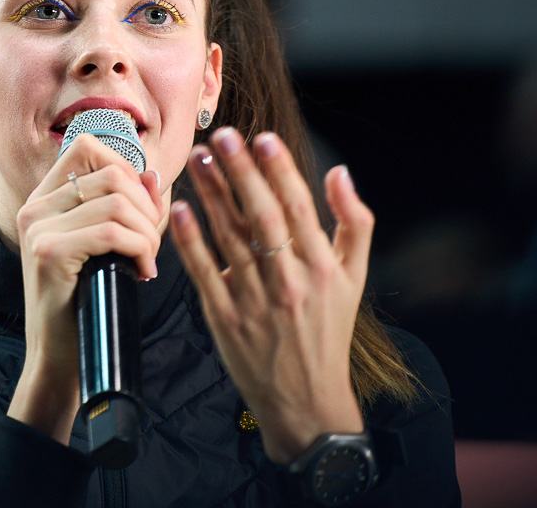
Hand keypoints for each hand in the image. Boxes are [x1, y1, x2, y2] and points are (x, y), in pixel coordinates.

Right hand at [7, 134, 162, 443]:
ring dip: (147, 233)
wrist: (62, 356)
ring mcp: (38, 228)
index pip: (87, 147)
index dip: (127, 169)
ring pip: (116, 202)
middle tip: (151, 245)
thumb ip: (132, 207)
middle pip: (112, 174)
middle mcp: (35, 207)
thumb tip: (154, 174)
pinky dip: (139, 249)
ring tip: (147, 260)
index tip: (142, 210)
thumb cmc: (91, 299)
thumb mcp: (111, 245)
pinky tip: (142, 272)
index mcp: (45, 198)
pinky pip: (110, 232)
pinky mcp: (48, 253)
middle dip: (147, 208)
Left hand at [170, 127, 371, 464]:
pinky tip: (180, 209)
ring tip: (200, 159)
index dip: (280, 170)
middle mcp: (290, 282)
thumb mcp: (355, 278)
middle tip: (223, 136)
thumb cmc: (328, 330)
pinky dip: (191, 241)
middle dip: (241, 172)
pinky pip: (205, 272)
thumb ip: (354, 222)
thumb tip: (340, 172)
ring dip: (212, 195)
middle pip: (262, 216)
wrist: (305, 400)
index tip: (264, 138)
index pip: (299, 208)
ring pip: (229, 238)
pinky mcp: (225, 318)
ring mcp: (255, 301)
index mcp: (322, 268)